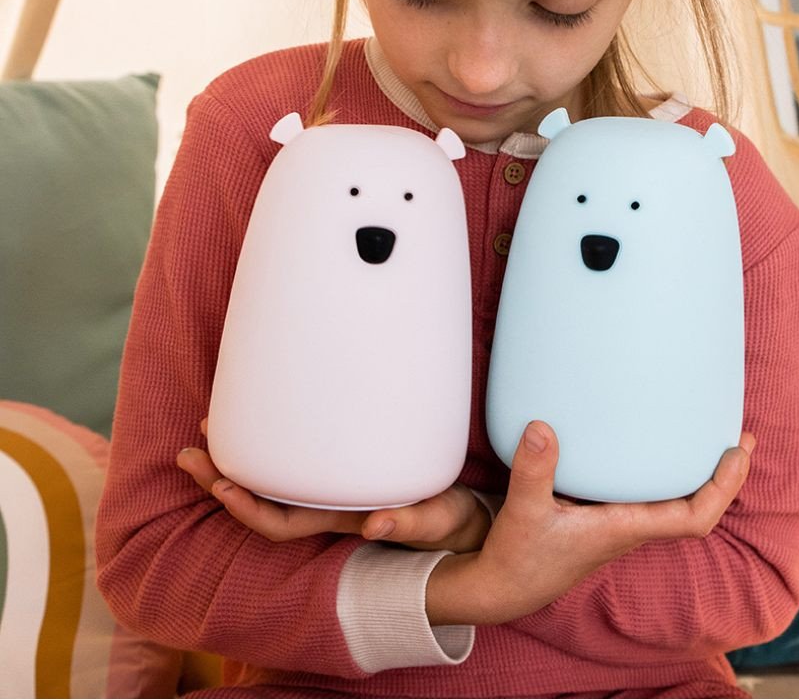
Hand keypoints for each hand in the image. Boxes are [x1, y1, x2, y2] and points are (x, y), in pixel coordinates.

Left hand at [176, 422, 491, 550]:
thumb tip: (376, 524)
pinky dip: (264, 448)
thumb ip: (412, 522)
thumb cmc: (449, 520)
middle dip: (222, 481)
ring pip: (270, 483)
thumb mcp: (438, 520)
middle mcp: (328, 508)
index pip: (283, 523)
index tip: (223, 485)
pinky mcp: (340, 470)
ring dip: (233, 462)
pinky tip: (252, 424)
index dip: (249, 509)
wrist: (461, 522)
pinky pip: (290, 465)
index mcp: (343, 520)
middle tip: (189, 451)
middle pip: (261, 504)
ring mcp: (330, 492)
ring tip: (206, 431)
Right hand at [426, 421, 754, 625]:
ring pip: (675, 503)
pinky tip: (656, 451)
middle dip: (725, 477)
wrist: (503, 587)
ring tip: (712, 440)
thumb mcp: (523, 511)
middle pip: (696, 508)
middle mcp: (630, 527)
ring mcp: (618, 524)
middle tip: (742, 437)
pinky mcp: (602, 518)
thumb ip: (534, 470)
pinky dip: (665, 474)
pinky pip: (650, 497)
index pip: (693, 517)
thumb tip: (542, 427)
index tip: (737, 452)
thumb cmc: (518, 557)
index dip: (722, 487)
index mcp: (624, 528)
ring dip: (699, 475)